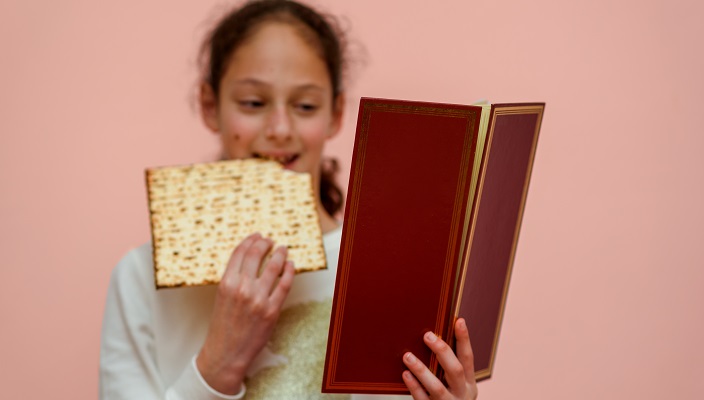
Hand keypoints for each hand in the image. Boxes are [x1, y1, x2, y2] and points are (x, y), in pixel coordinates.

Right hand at [196, 233, 294, 394]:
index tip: (257, 236)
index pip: (240, 252)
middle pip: (257, 255)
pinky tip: (290, 265)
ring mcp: (258, 299)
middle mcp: (242, 288)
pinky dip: (289, 272)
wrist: (226, 352)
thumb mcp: (222, 296)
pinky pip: (284, 285)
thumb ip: (234, 277)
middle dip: (265, 243)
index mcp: (226, 282)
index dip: (250, 240)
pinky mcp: (272, 310)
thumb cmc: (223, 324)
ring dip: (280, 254)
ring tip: (283, 249)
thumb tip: (249, 257)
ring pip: (274, 267)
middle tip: (271, 240)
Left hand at [402, 318, 477, 399]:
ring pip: (437, 387)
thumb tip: (433, 337)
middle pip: (456, 371)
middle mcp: (462, 394)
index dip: (464, 339)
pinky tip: (405, 375)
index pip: (468, 358)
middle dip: (442, 352)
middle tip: (427, 335)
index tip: (458, 320)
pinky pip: (423, 399)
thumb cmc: (449, 399)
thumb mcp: (456, 386)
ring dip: (421, 370)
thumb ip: (448, 367)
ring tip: (407, 356)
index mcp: (469, 384)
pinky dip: (414, 387)